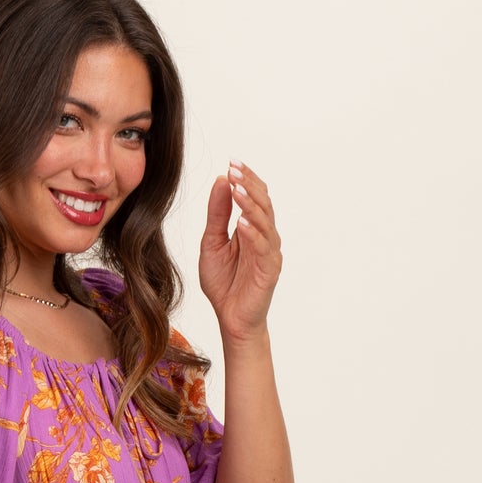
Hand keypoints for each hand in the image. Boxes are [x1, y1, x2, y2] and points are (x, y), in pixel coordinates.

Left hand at [200, 158, 280, 345]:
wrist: (230, 320)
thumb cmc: (223, 284)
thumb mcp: (211, 243)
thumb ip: (217, 215)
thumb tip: (221, 181)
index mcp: (251, 228)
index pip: (253, 196)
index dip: (245, 178)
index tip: (231, 162)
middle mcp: (263, 236)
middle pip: (262, 202)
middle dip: (249, 184)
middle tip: (234, 169)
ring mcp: (269, 252)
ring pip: (265, 221)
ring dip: (251, 203)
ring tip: (237, 188)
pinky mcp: (269, 269)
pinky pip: (263, 247)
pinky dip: (253, 233)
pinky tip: (242, 222)